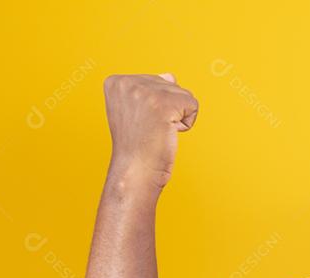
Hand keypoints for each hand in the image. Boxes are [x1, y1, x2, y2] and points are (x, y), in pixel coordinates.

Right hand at [103, 73, 198, 188]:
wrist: (135, 170)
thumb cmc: (138, 145)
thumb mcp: (138, 111)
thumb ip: (152, 90)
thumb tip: (170, 75)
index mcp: (116, 82)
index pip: (156, 81)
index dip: (156, 106)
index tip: (141, 122)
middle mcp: (127, 82)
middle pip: (171, 85)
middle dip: (169, 110)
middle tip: (150, 130)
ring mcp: (144, 91)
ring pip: (184, 95)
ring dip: (177, 118)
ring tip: (158, 132)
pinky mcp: (163, 103)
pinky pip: (193, 106)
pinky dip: (187, 124)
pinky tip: (168, 133)